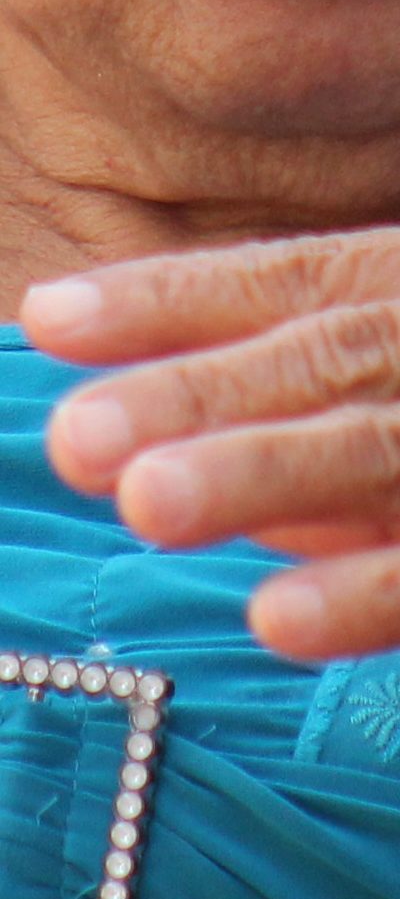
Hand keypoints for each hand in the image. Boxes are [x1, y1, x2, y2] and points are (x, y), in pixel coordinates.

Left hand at [20, 227, 399, 660]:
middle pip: (328, 356)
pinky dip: (367, 593)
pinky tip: (279, 619)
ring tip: (146, 504)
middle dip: (196, 393)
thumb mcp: (399, 347)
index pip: (295, 279)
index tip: (48, 321)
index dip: (172, 298)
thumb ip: (319, 377)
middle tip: (77, 439)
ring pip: (380, 447)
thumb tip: (156, 433)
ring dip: (263, 474)